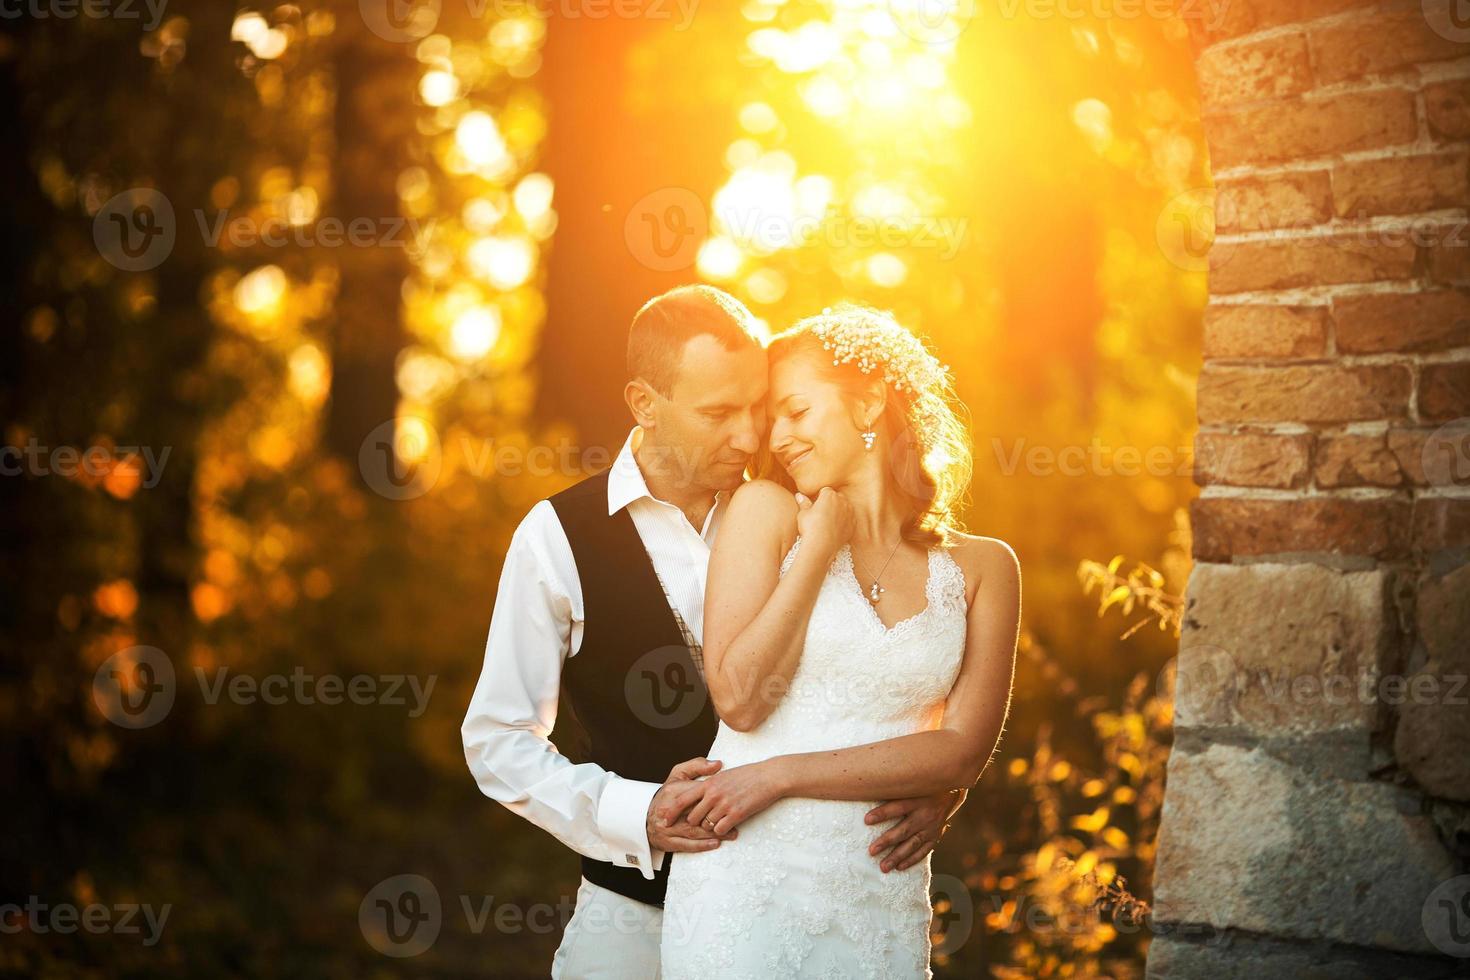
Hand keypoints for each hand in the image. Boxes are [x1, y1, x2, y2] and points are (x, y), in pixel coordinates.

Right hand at [647, 757, 738, 853]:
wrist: (642, 816)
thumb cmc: (667, 794)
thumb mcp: (678, 774)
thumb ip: (697, 766)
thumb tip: (718, 764)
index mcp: (673, 791)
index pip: (697, 794)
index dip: (714, 797)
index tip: (730, 798)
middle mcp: (669, 810)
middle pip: (696, 814)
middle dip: (717, 818)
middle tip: (736, 818)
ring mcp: (668, 828)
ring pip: (694, 831)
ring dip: (714, 833)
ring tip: (732, 833)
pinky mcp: (668, 841)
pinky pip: (687, 845)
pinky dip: (702, 845)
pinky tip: (715, 843)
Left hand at [665, 758, 788, 836]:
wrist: (768, 777)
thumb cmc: (748, 775)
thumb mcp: (724, 775)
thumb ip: (710, 784)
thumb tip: (699, 794)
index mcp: (708, 783)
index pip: (683, 799)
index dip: (671, 811)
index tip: (664, 820)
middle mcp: (713, 794)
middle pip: (693, 817)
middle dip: (696, 822)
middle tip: (704, 822)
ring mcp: (724, 804)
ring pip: (706, 825)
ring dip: (711, 826)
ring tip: (721, 820)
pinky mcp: (736, 814)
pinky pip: (720, 829)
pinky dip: (722, 830)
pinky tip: (729, 825)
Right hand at [795, 487, 853, 561]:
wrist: (822, 546)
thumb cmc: (810, 528)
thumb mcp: (803, 514)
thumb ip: (803, 503)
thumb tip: (799, 496)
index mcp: (829, 495)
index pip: (825, 491)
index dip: (819, 498)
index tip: (815, 506)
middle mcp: (842, 501)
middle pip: (837, 497)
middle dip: (831, 503)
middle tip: (821, 514)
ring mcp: (850, 512)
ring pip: (844, 508)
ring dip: (838, 511)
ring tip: (828, 522)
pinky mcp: (853, 524)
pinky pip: (849, 519)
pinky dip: (844, 522)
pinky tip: (835, 529)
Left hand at [865, 788, 964, 872]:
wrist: (950, 792)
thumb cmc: (923, 786)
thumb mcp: (912, 784)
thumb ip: (895, 788)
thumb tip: (870, 787)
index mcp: (917, 799)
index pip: (897, 807)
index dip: (882, 814)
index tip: (866, 820)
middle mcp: (924, 815)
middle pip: (904, 830)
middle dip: (887, 841)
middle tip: (871, 851)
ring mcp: (931, 828)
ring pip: (912, 844)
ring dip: (897, 856)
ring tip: (883, 867)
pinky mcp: (935, 836)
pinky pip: (924, 850)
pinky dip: (912, 859)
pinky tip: (899, 867)